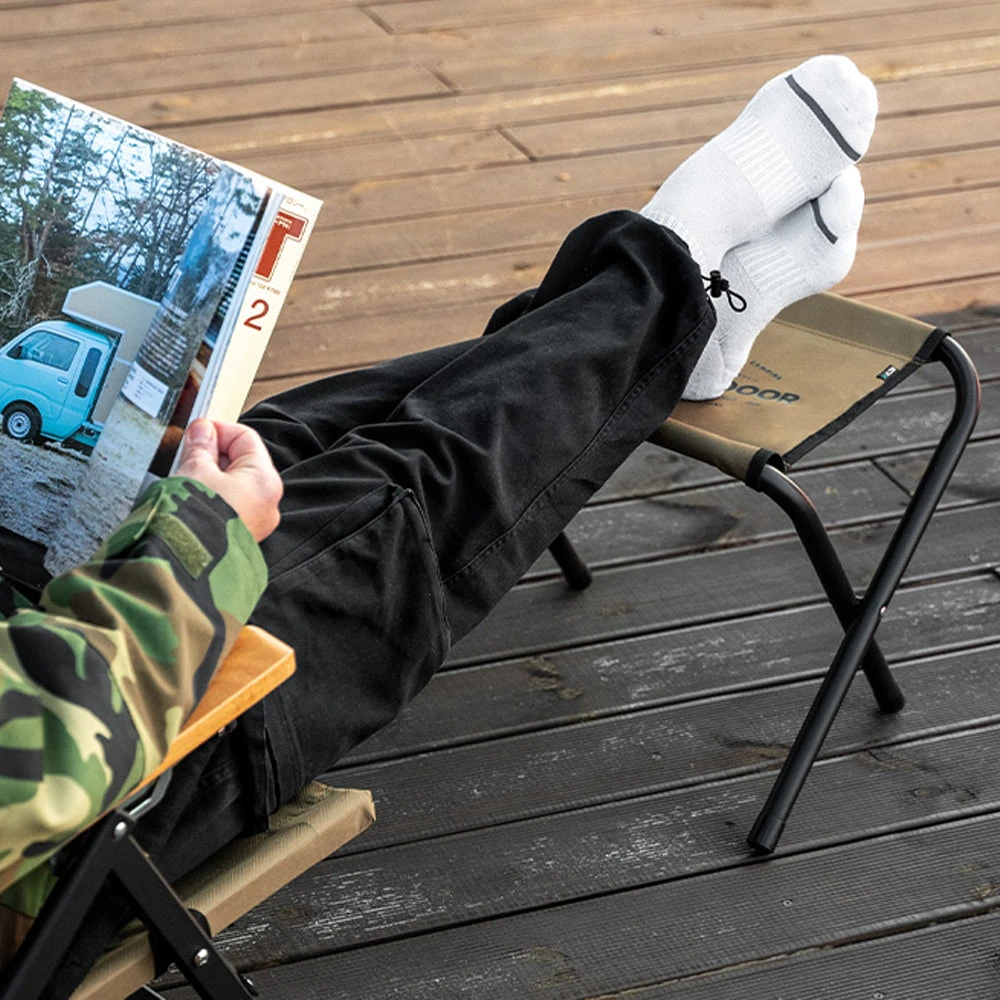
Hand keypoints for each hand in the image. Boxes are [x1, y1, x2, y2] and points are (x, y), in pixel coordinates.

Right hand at [175, 419, 282, 541]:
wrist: (184, 566)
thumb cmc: (194, 521)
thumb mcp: (193, 470)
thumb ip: (200, 446)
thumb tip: (203, 431)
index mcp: (264, 480)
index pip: (245, 438)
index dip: (217, 430)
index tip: (196, 431)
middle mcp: (267, 503)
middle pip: (241, 462)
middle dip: (212, 456)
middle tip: (186, 457)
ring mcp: (255, 523)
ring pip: (233, 486)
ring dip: (209, 478)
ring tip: (186, 482)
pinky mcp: (239, 537)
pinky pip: (229, 507)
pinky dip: (212, 499)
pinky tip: (192, 502)